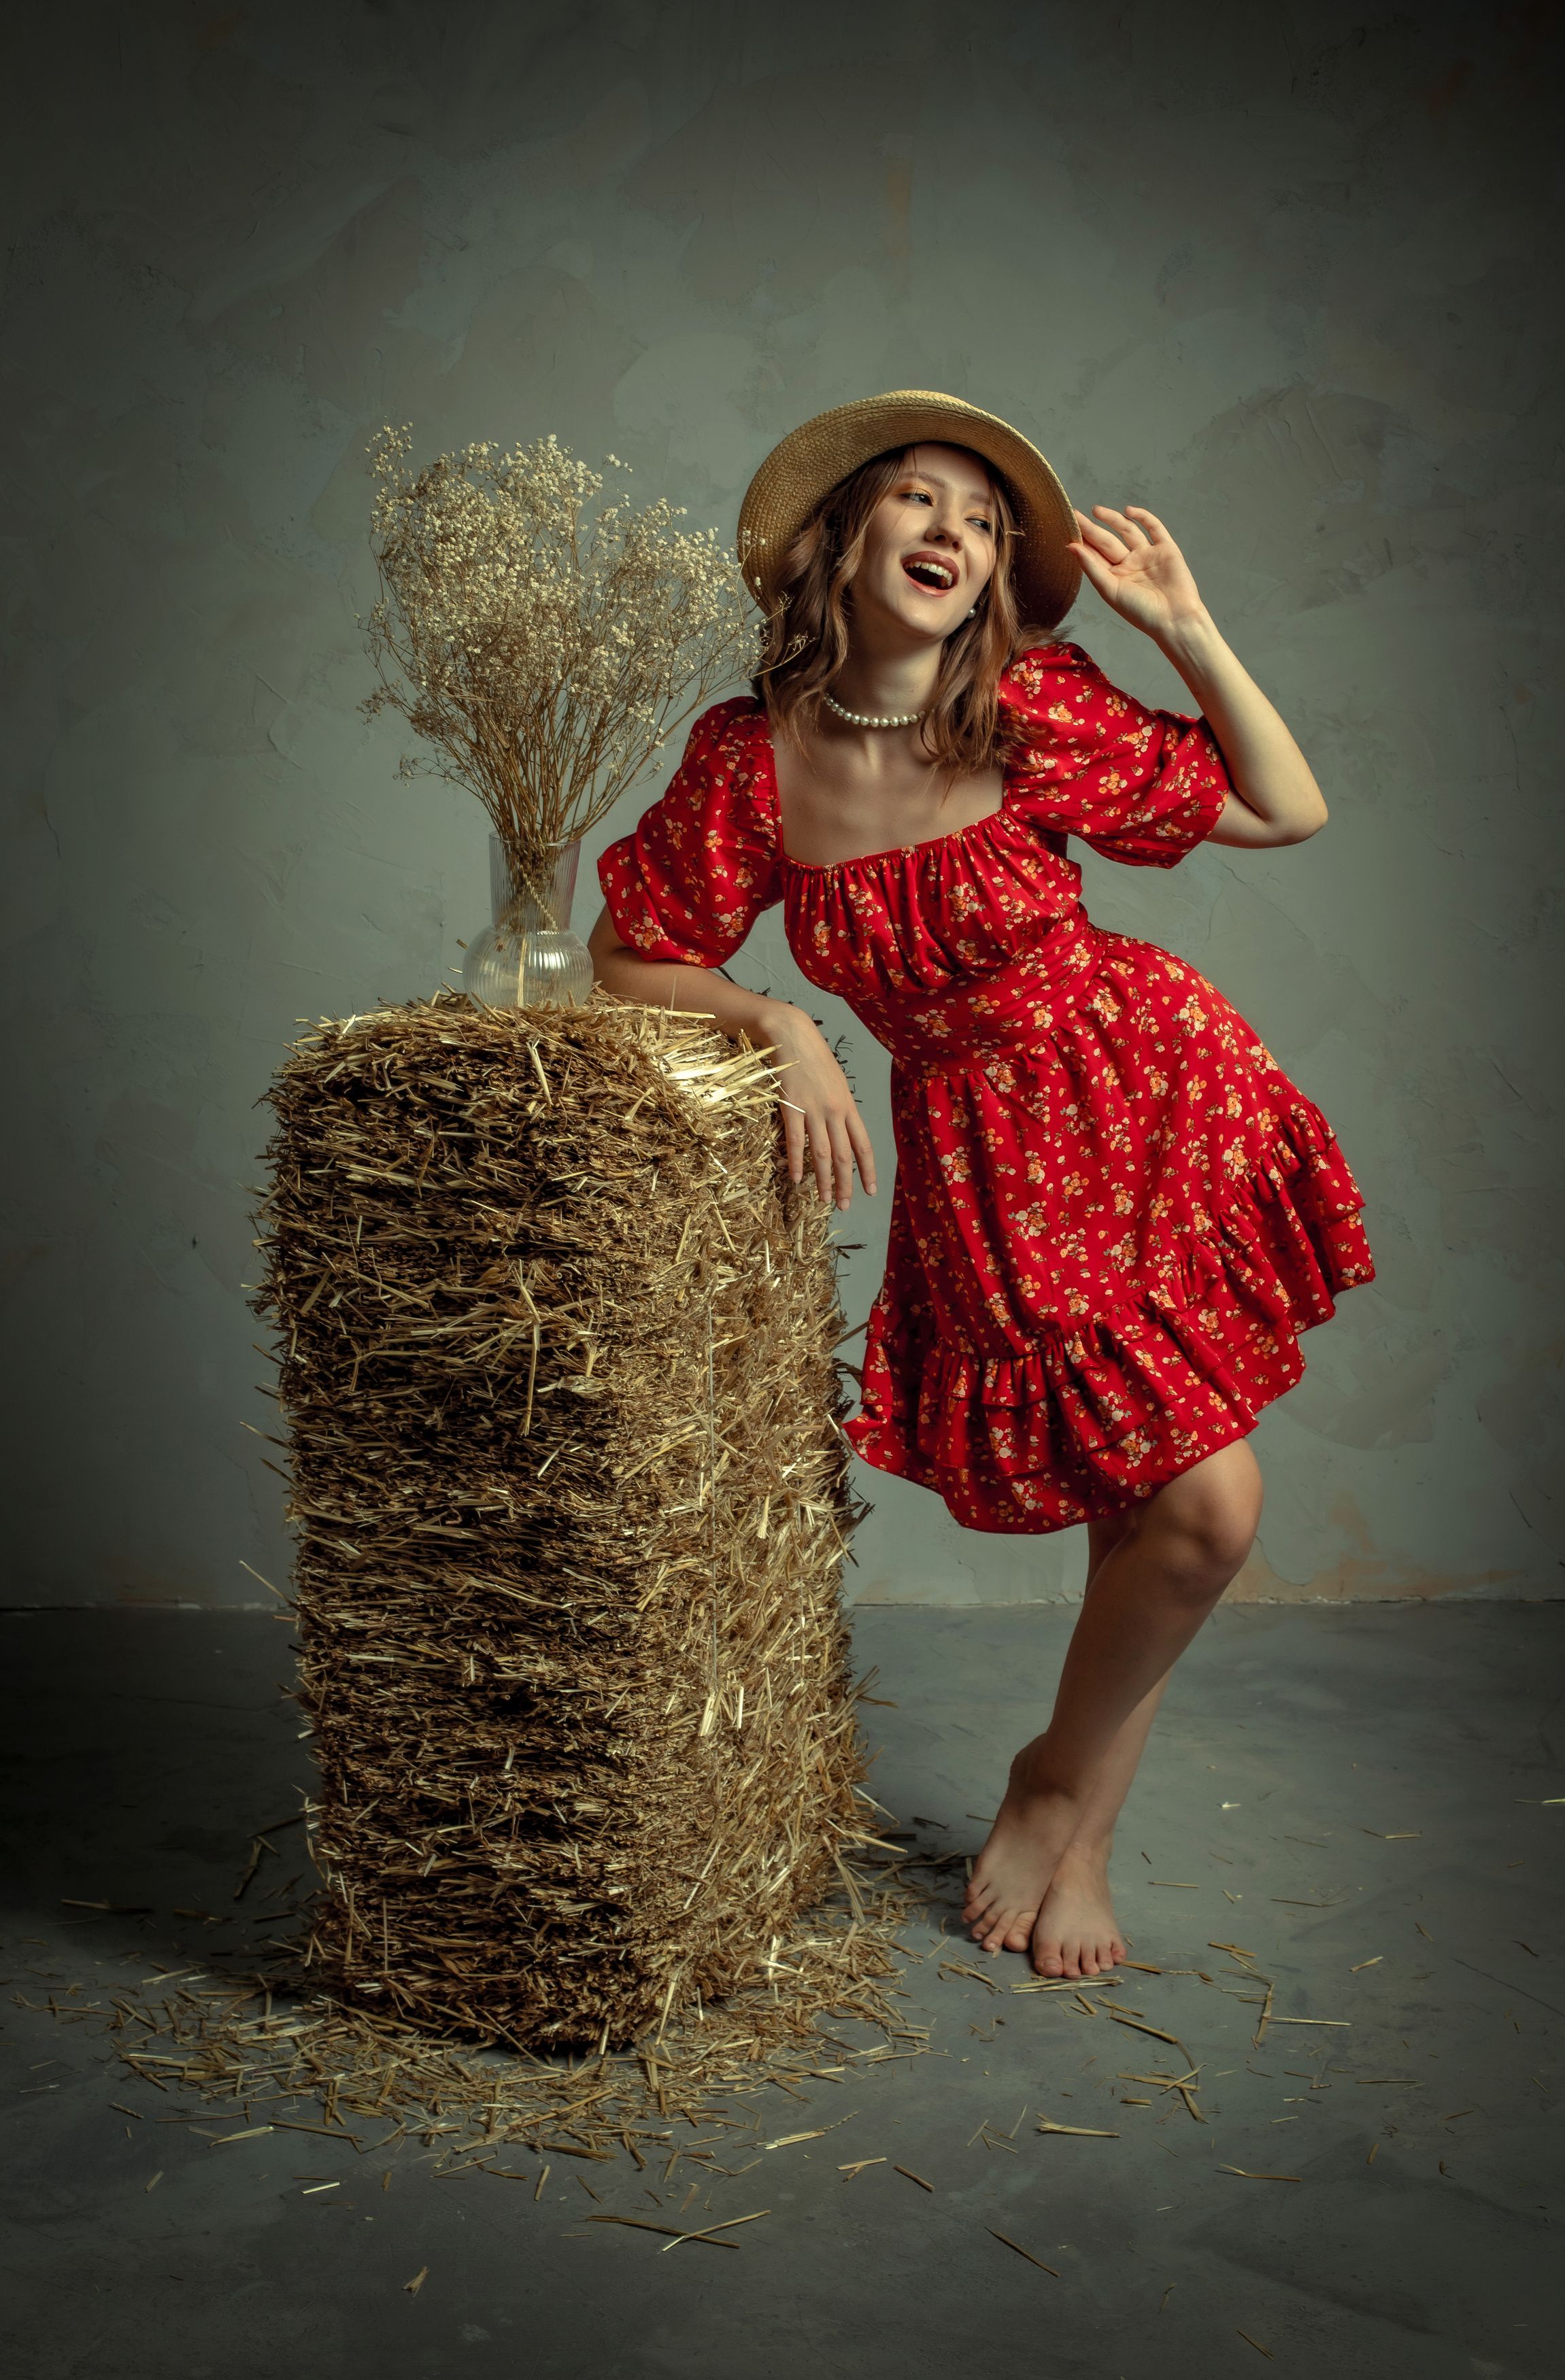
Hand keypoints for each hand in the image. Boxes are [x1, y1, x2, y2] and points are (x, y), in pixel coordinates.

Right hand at [759, 1004, 876, 1208]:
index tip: (871, 1190)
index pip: (863, 1145)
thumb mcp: (836, 1082)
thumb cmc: (813, 1058)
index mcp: (848, 1106)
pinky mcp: (791, 1107)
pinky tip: (796, 1179)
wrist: (792, 1035)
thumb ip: (840, 1108)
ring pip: (822, 1154)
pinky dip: (796, 1162)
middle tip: (844, 1205)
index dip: (869, 1170)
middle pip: (844, 1155)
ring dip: (823, 1180)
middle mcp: (835, 1111)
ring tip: (823, 1199)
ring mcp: (813, 1110)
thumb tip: (843, 1131)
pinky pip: (795, 1141)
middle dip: (845, 1184)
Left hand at [1067, 504, 1207, 642]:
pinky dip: (1143, 517)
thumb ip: (1091, 567)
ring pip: (1128, 531)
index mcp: (1115, 577)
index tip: (1068, 528)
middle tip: (1076, 515)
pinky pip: (1154, 528)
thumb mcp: (1110, 590)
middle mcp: (1130, 565)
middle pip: (1107, 541)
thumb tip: (1070, 546)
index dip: (1083, 542)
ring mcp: (1148, 555)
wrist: (1174, 618)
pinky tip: (1128, 511)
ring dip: (1113, 519)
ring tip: (1096, 510)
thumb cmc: (1140, 611)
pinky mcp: (1166, 549)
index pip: (1095, 555)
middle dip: (1092, 529)